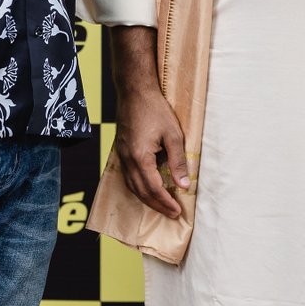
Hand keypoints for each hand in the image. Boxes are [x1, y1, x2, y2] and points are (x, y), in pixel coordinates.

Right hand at [113, 88, 189, 217]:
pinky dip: (138, 188)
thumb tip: (183, 185)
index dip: (166, 202)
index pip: (153, 189)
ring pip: (132, 186)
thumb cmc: (155, 109)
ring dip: (147, 199)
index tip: (177, 211)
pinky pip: (127, 177)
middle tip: (172, 214)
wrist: (134, 92)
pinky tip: (147, 189)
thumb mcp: (173, 134)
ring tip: (161, 206)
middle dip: (157, 206)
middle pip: (141, 192)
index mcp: (140, 158)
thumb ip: (178, 161)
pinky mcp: (121, 151)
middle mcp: (127, 160)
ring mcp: (121, 156)